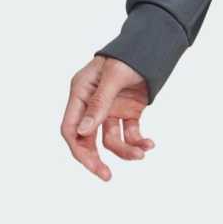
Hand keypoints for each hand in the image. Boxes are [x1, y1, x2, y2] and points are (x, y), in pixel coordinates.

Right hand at [60, 56, 154, 180]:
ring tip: (142, 153)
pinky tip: (150, 144)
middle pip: (87, 139)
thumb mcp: (113, 77)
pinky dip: (139, 141)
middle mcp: (92, 104)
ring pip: (111, 140)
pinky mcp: (128, 112)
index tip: (92, 166)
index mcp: (80, 93)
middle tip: (106, 176)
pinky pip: (130, 134)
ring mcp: (110, 109)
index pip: (70, 128)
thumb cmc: (128, 55)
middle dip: (96, 159)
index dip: (78, 149)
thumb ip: (99, 104)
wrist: (152, 46)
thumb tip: (83, 131)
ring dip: (126, 150)